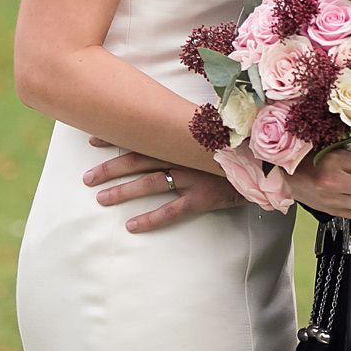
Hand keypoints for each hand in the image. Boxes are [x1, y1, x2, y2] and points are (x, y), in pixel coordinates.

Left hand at [82, 135, 241, 233]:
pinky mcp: (204, 197)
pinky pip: (172, 210)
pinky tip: (131, 226)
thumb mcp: (206, 133)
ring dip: (123, 191)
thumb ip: (182, 130)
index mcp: (179, 137)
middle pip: (138, 160)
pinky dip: (150, 218)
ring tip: (101, 199)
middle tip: (86, 178)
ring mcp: (193, 176)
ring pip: (150, 183)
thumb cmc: (231, 148)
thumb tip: (156, 125)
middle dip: (110, 168)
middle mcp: (182, 154)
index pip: (141, 134)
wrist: (264, 165)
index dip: (115, 136)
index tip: (91, 139)